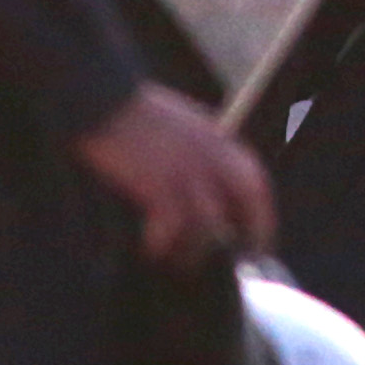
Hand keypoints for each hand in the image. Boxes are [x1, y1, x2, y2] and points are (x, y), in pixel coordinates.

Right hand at [77, 83, 276, 265]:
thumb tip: (209, 188)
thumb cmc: (132, 114)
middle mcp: (211, 152)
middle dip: (251, 231)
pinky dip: (161, 243)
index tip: (258, 238)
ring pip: (210, 222)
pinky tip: (150, 249)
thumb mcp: (181, 126)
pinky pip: (171, 227)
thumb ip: (201, 151)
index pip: (255, 180)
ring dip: (197, 249)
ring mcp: (188, 169)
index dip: (262, 213)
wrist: (102, 100)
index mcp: (217, 137)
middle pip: (248, 198)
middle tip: (240, 260)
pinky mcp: (159, 184)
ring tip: (182, 263)